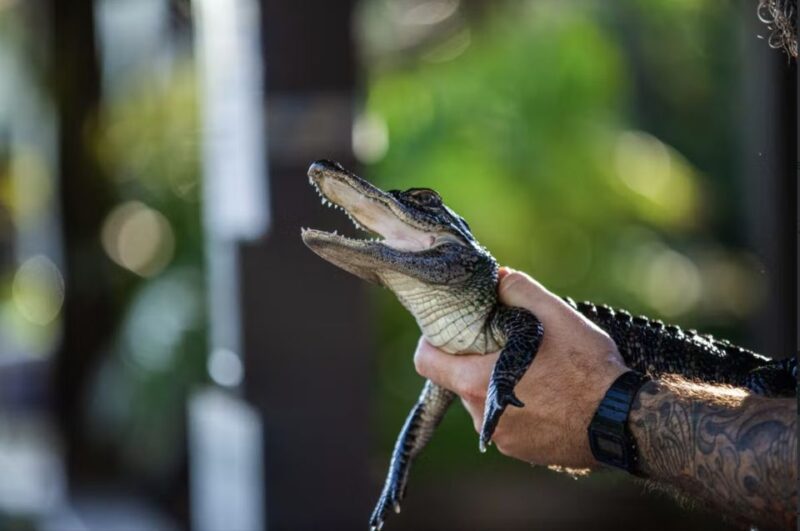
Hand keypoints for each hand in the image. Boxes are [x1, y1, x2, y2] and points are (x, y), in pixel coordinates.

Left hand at [413, 268, 627, 467]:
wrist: (623, 422)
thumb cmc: (587, 368)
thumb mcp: (555, 315)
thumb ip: (518, 289)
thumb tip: (496, 278)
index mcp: (477, 382)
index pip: (426, 361)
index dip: (433, 340)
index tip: (454, 329)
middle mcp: (482, 417)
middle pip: (459, 378)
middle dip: (476, 359)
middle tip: (508, 342)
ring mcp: (501, 440)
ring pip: (485, 400)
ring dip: (500, 382)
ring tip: (537, 369)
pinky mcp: (522, 452)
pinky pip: (506, 421)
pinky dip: (518, 405)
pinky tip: (550, 394)